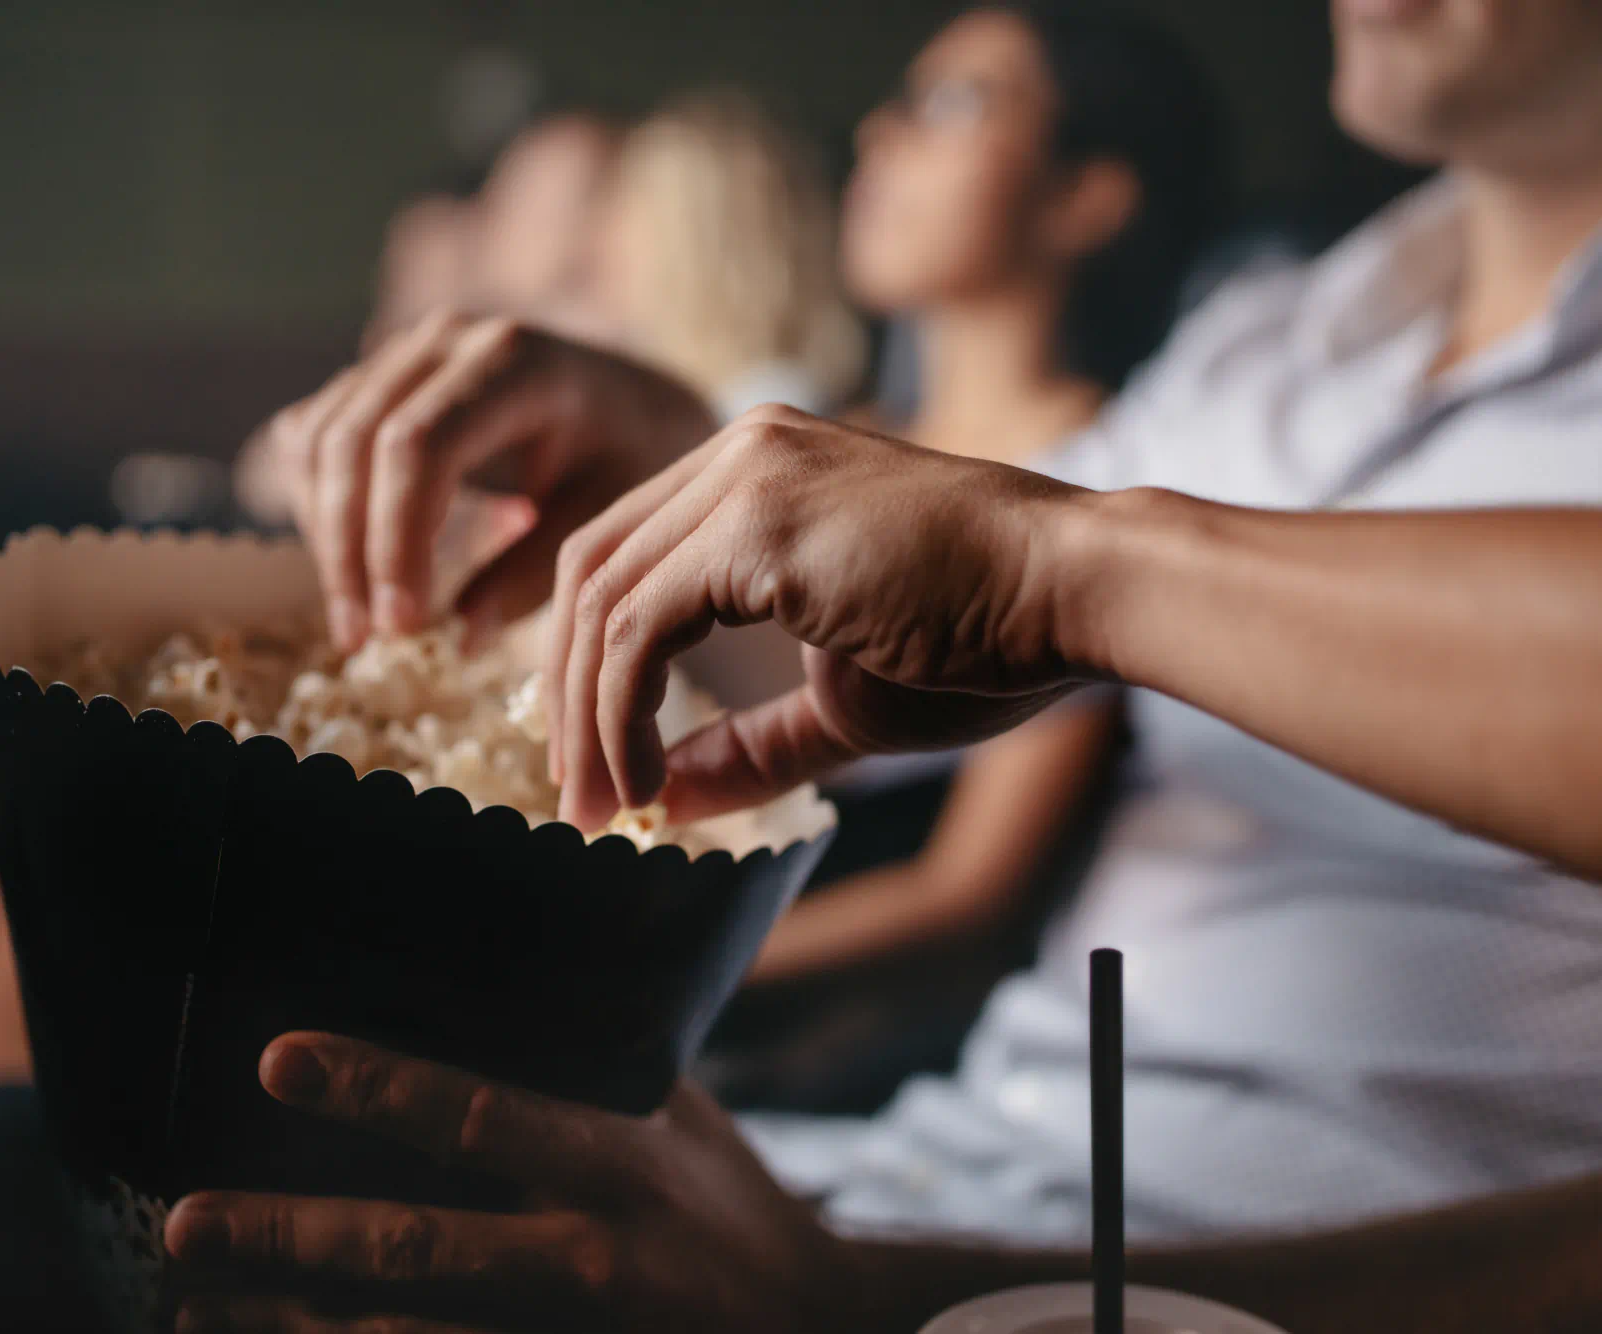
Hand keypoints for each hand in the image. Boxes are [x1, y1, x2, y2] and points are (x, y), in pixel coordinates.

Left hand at [166, 1033, 870, 1333]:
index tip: (279, 1058)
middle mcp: (583, 1256)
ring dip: (297, 1327)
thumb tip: (512, 991)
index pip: (479, 1116)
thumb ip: (598, 1067)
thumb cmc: (732, 1206)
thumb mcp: (681, 1117)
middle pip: (419, 1251)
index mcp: (613, 1165)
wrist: (814, 1332)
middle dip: (295, 1238)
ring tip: (195, 1311)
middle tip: (183, 1222)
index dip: (380, 1087)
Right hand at [267, 311, 713, 649]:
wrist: (634, 402)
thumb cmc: (629, 461)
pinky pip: (313, 436)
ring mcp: (404, 351)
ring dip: (326, 536)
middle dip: (350, 550)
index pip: (419, 446)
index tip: (402, 624)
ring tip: (360, 620)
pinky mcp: (376, 375)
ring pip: (319, 438)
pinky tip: (355, 568)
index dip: (396, 540)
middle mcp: (447, 339)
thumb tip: (462, 636)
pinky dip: (319, 506)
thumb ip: (536, 573)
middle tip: (364, 637)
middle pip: (354, 441)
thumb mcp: (605, 518)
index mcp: (515, 362)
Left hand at [543, 404, 1109, 827]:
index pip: (625, 559)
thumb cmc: (981, 641)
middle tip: (576, 798)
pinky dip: (619, 711)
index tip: (597, 761)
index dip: (588, 667)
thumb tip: (659, 799)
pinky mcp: (759, 521)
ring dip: (585, 718)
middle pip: (589, 568)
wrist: (1073, 590)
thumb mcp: (839, 703)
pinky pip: (639, 624)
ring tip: (600, 807)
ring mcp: (745, 477)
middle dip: (565, 695)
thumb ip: (744, 745)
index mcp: (754, 473)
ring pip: (601, 599)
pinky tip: (639, 779)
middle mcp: (737, 453)